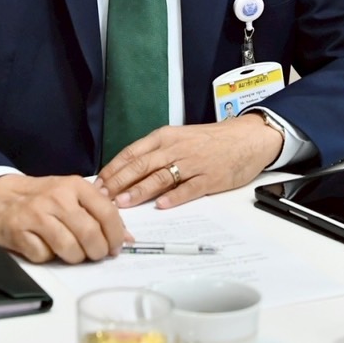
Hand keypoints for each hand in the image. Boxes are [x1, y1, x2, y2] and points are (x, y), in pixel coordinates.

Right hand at [0, 174, 128, 263]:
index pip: (107, 213)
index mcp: (74, 185)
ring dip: (75, 258)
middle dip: (98, 252)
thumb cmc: (42, 196)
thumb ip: (99, 212)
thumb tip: (127, 239)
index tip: (116, 248)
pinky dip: (48, 257)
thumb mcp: (71, 194)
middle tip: (95, 254)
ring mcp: (36, 215)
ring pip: (70, 249)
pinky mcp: (18, 233)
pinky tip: (45, 247)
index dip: (116, 236)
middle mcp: (57, 198)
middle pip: (90, 234)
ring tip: (72, 252)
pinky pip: (44, 256)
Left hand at [96, 114, 283, 209]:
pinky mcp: (209, 179)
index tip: (98, 183)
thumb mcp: (179, 138)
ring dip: (139, 191)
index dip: (113, 169)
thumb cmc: (210, 140)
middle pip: (141, 165)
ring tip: (122, 203)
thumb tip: (126, 172)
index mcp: (165, 137)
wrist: (246, 138)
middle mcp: (176, 148)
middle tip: (102, 197)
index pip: (132, 153)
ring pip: (160, 177)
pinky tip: (161, 206)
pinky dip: (173, 197)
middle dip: (118, 182)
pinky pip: (188, 189)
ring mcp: (192, 164)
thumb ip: (155, 153)